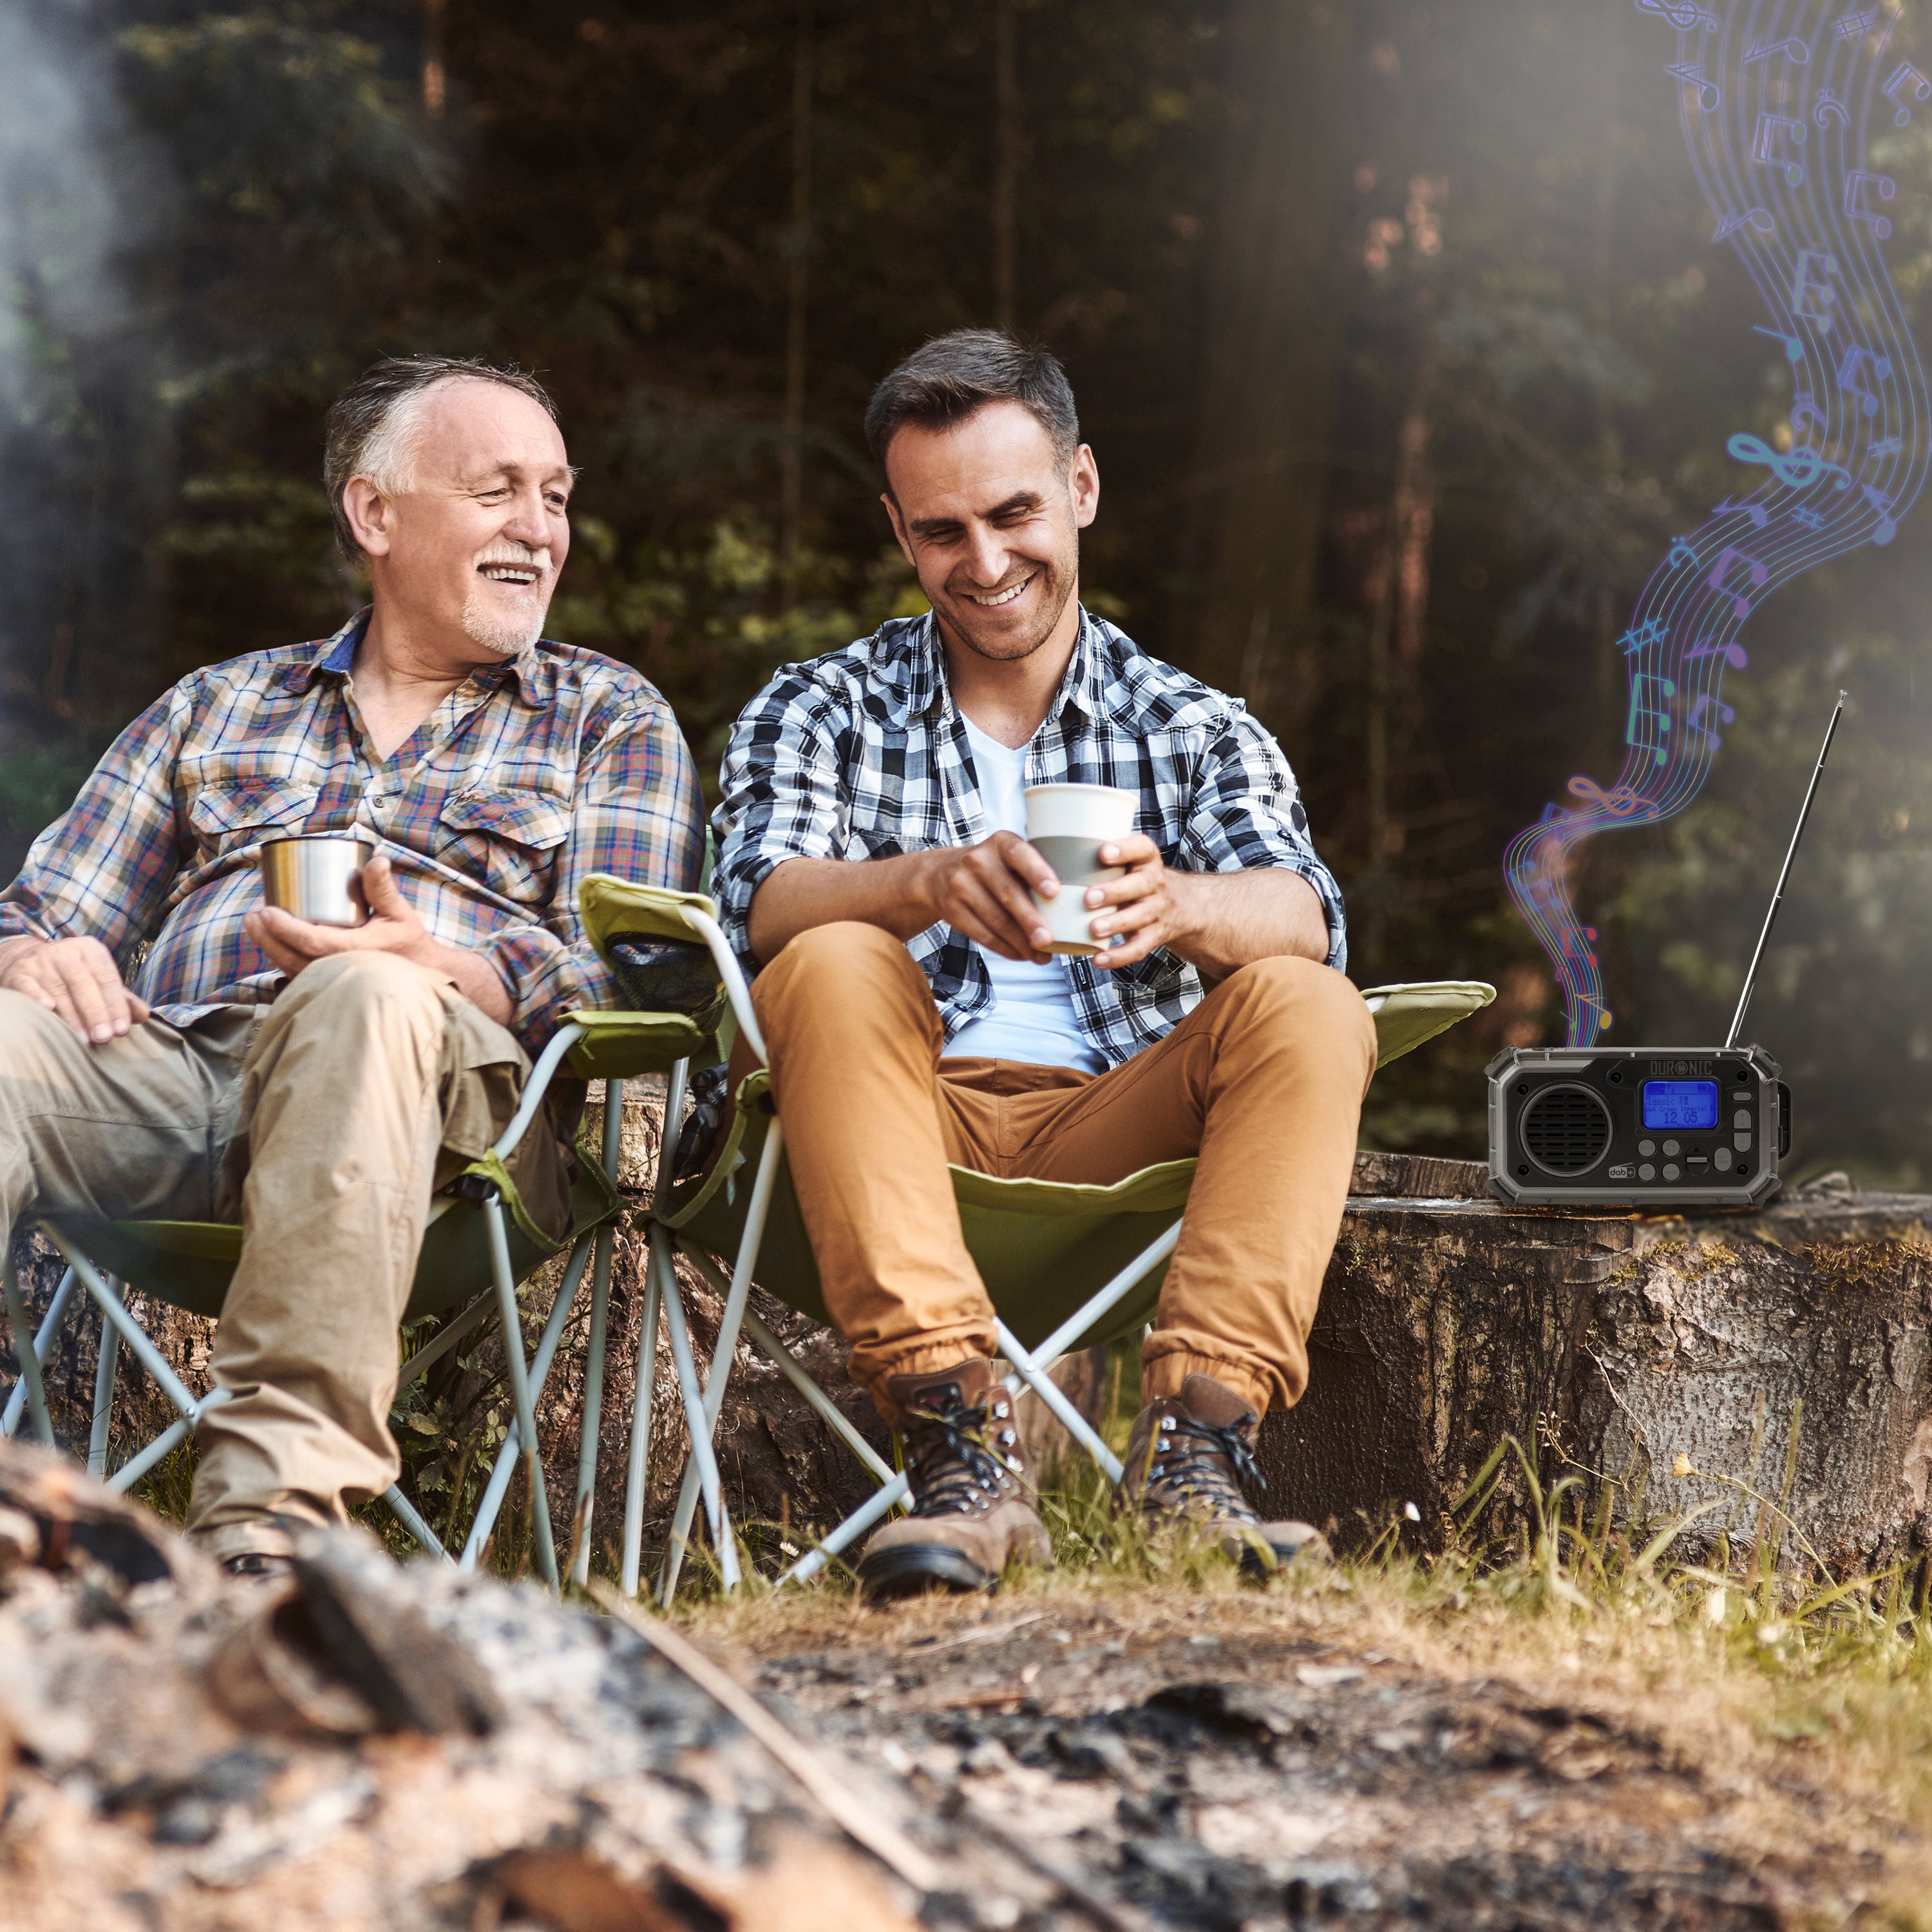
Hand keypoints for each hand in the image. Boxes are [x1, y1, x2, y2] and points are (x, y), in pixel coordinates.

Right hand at [0, 936, 150, 1044]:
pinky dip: (38, 997)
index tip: (122, 1029)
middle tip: (104, 1037)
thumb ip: (121, 997)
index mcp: (90, 950)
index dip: (115, 1005)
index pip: (107, 978)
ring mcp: (40, 962)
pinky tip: (48, 1009)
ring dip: (72, 1017)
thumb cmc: (74, 975)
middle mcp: (65, 952)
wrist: (29, 959)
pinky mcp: (20, 973)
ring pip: (58, 990)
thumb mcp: (99, 978)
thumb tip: (144, 1015)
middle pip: (83, 984)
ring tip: (84, 1040)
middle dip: (96, 1013)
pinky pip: (28, 986)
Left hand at [243, 854, 432, 978]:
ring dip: (269, 948)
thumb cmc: (408, 942)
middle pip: (293, 958)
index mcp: (358, 952)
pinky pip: (298, 975)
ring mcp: (335, 983)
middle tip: (252, 915)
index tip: (267, 911)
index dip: (285, 928)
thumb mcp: (400, 913)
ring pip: (292, 969)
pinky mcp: (332, 986)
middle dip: (267, 937)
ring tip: (254, 925)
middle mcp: (342, 971)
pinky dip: (281, 959)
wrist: (422, 974)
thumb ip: (383, 888)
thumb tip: (377, 861)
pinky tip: (270, 943)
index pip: (313, 942)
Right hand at [921, 832, 1058, 962]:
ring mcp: (961, 885)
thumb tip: (1071, 906)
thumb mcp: (1008, 857)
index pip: (1019, 853)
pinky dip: (1005, 949)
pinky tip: (1021, 954)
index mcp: (999, 843)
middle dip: (1030, 920)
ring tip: (1041, 956)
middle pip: (1008, 894)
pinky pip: (983, 934)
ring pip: (996, 920)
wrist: (939, 874)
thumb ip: (1034, 871)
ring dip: (1021, 943)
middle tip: (1048, 940)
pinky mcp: (952, 909)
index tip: (1053, 892)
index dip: (1037, 872)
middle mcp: (978, 860)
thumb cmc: (992, 868)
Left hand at [1085, 833, 1192, 969]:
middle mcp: (1155, 882)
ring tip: (1093, 929)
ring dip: (1116, 923)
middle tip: (1088, 898)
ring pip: (1140, 916)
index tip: (1102, 854)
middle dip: (1115, 892)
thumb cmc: (1134, 878)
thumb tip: (1048, 854)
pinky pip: (1139, 948)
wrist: (1178, 905)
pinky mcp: (1154, 935)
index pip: (1142, 848)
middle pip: (1141, 885)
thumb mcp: (1129, 862)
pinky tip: (1098, 960)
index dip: (1124, 850)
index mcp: (1146, 859)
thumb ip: (1100, 857)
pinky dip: (1119, 957)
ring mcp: (1157, 910)